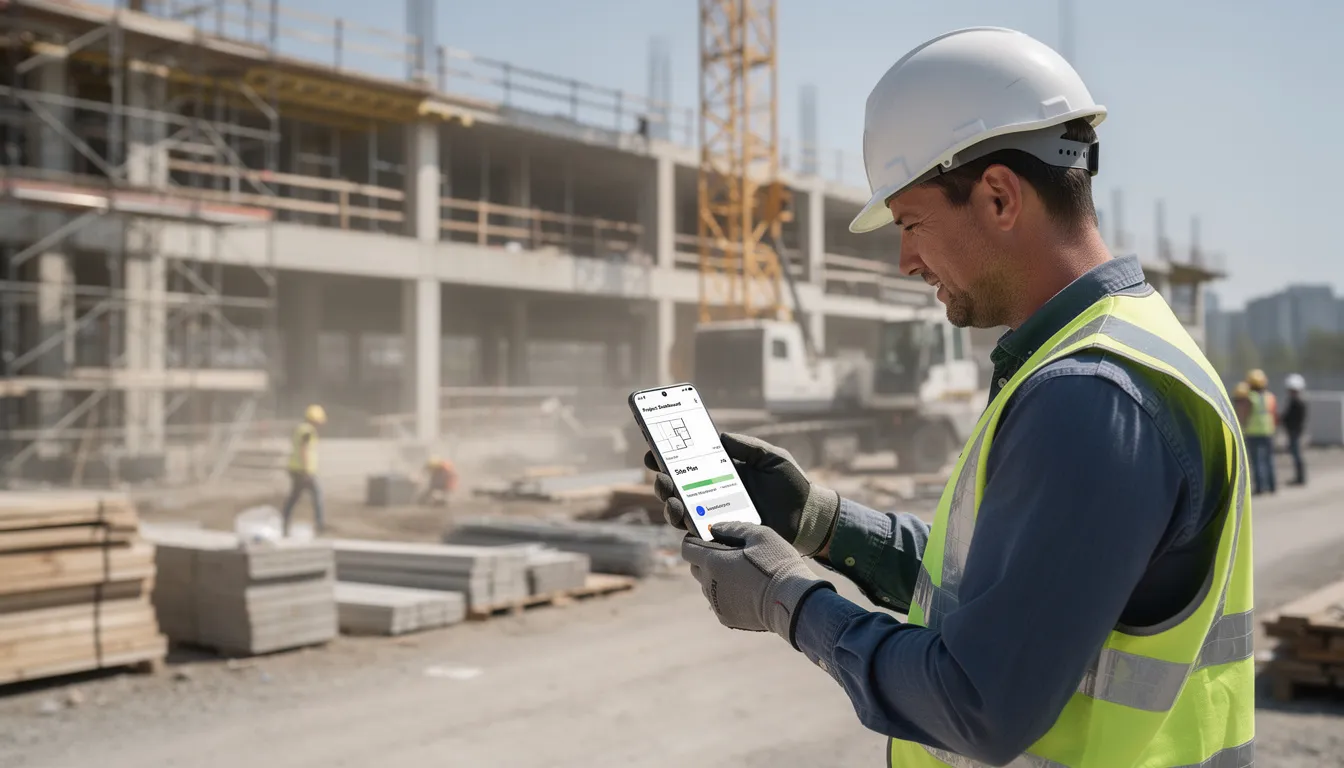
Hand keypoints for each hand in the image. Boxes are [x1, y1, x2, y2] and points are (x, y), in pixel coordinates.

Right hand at [644, 432, 840, 555]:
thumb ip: (747, 446)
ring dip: (671, 506)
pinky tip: (688, 521)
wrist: (809, 517)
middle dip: (663, 482)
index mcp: (722, 473)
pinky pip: (700, 534)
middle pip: (678, 489)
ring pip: (682, 513)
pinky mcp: (725, 537)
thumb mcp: (771, 458)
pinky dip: (689, 528)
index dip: (667, 458)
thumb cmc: (792, 484)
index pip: (688, 464)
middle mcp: (714, 494)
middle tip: (661, 476)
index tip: (653, 451)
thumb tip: (719, 436)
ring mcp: (717, 516)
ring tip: (673, 501)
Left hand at [680, 522, 831, 645]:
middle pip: (695, 567)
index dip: (694, 540)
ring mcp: (716, 603)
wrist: (792, 602)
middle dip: (705, 558)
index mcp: (713, 562)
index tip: (707, 537)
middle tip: (728, 553)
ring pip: (706, 585)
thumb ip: (734, 528)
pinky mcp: (726, 618)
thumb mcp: (760, 535)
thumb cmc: (777, 564)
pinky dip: (726, 594)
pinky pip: (718, 601)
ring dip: (715, 577)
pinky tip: (746, 590)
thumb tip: (716, 528)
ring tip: (740, 573)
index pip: (687, 548)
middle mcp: (709, 584)